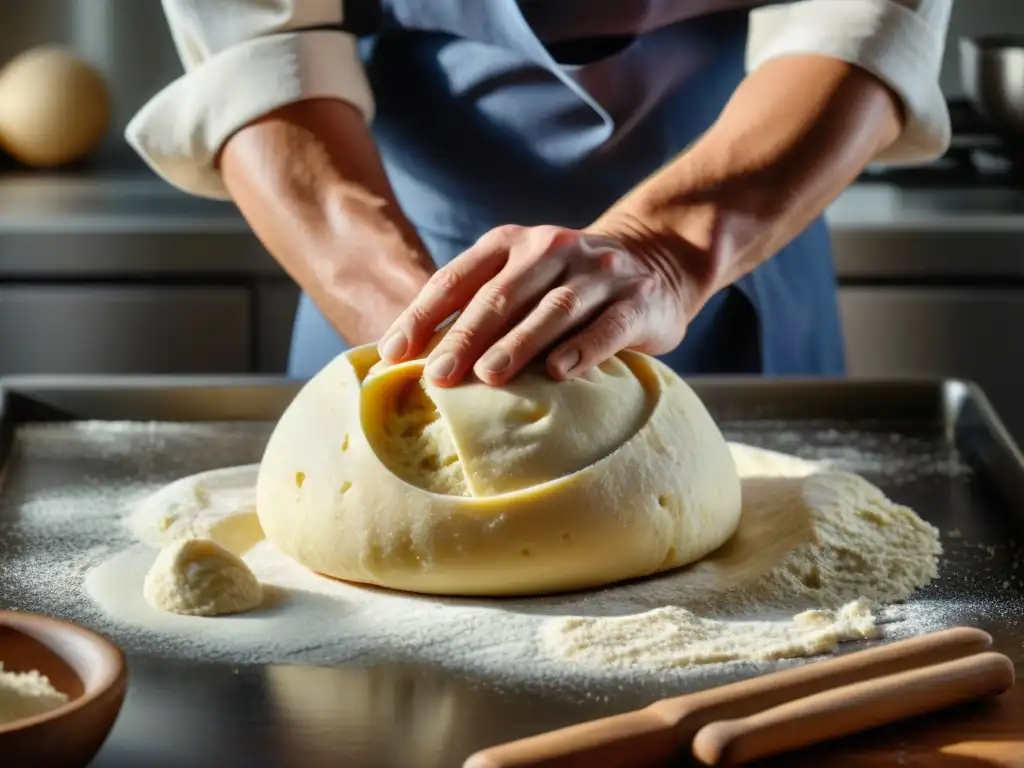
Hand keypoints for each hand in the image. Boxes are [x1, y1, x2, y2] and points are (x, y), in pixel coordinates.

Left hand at [377, 221, 705, 386]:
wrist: (657, 259)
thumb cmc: (567, 287)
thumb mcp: (521, 281)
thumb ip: (476, 308)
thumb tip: (408, 360)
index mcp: (511, 244)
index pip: (458, 278)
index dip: (423, 315)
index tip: (393, 354)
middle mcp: (552, 249)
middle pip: (501, 295)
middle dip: (465, 336)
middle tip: (438, 376)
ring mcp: (597, 272)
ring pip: (552, 308)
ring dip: (519, 343)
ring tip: (490, 376)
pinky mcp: (637, 300)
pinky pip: (609, 325)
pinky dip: (584, 348)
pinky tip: (560, 372)